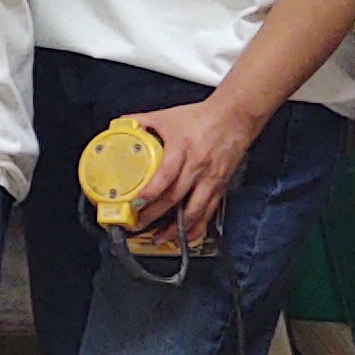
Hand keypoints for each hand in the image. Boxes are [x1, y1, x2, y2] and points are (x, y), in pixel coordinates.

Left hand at [124, 94, 257, 242]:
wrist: (235, 117)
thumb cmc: (201, 117)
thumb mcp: (167, 116)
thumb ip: (142, 121)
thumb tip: (120, 125)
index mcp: (182, 149)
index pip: (166, 174)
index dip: (151, 191)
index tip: (137, 202)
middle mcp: (197, 167)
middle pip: (175, 197)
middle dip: (154, 215)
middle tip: (137, 225)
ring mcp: (210, 179)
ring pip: (194, 210)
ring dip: (176, 228)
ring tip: (159, 238)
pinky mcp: (220, 186)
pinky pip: (209, 212)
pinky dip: (197, 227)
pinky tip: (185, 237)